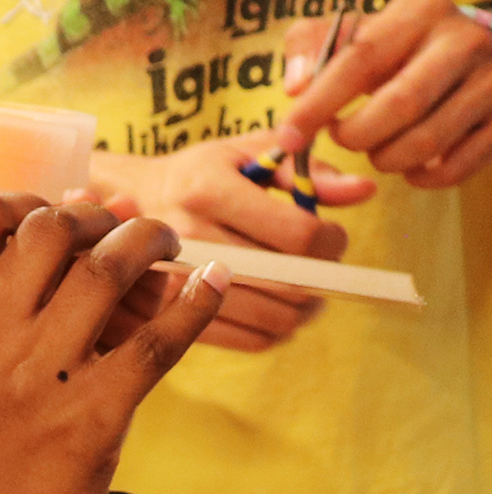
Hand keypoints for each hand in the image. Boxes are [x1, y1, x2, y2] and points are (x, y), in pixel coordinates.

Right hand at [0, 195, 228, 493]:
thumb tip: (62, 233)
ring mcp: (36, 376)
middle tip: (121, 232)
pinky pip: (159, 338)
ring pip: (108, 267)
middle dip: (97, 216)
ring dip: (150, 241)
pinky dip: (198, 301)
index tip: (60, 217)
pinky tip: (216, 282)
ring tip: (166, 246)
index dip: (30, 200)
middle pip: (50, 228)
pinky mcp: (93, 415)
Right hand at [90, 133, 361, 350]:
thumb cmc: (203, 174)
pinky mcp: (172, 318)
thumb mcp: (250, 153)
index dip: (333, 241)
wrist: (130, 204)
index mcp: (207, 189)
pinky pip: (249, 340)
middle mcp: (187, 239)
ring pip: (274, 317)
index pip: (298, 234)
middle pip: (290, 281)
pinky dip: (278, 331)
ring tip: (307, 291)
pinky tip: (279, 310)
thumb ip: (307, 170)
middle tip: (325, 268)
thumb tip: (364, 191)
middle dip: (324, 278)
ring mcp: (175, 283)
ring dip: (306, 309)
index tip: (332, 237)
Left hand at [282, 0, 491, 189]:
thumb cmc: (395, 48)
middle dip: (357, 136)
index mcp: (419, 12)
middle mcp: (464, 41)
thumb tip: (295, 88)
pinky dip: (423, 178)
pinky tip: (410, 168)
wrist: (474, 51)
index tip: (289, 137)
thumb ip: (311, 46)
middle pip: (400, 105)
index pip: (359, 60)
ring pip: (427, 141)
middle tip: (344, 137)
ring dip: (387, 159)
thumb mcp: (354, 30)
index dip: (318, 105)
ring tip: (377, 149)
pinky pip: (456, 166)